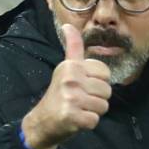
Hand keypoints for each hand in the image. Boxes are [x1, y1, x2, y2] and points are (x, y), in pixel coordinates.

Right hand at [21, 24, 111, 148]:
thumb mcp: (65, 68)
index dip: (98, 81)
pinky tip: (76, 120)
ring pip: (103, 106)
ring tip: (78, 109)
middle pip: (106, 90)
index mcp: (71, 65)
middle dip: (97, 98)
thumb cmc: (58, 95)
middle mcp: (70, 79)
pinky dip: (88, 123)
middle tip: (80, 100)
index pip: (104, 72)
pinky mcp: (72, 116)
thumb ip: (73, 47)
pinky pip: (95, 120)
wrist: (42, 122)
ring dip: (93, 111)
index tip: (84, 84)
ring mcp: (71, 98)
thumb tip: (68, 26)